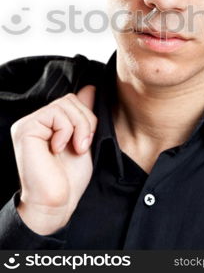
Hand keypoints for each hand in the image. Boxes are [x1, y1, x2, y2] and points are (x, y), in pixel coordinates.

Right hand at [10, 85, 96, 234]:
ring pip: (65, 105)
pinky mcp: (25, 130)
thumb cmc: (69, 178)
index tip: (86, 141)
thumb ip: (83, 114)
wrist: (57, 202)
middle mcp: (34, 121)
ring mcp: (28, 124)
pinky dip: (66, 131)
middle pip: (70, 99)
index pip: (72, 101)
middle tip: (82, 146)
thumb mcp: (83, 139)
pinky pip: (55, 114)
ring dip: (79, 127)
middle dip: (85, 121)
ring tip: (75, 148)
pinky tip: (58, 149)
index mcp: (46, 123)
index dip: (87, 117)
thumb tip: (90, 88)